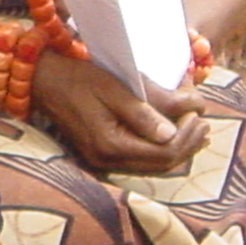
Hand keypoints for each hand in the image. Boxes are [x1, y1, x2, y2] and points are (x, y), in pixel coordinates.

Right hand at [30, 51, 206, 174]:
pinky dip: (162, 149)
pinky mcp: (103, 155)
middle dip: (188, 143)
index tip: (198, 112)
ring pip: (155, 166)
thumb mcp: (113, 88)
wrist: (43, 80)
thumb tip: (173, 131)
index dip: (188, 135)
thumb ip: (144, 112)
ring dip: (179, 148)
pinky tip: (173, 134)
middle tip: (203, 120)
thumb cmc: (78, 78)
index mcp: (110, 145)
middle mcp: (107, 160)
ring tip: (196, 128)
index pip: (164, 152)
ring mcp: (104, 161)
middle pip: (163, 164)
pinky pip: (142, 160)